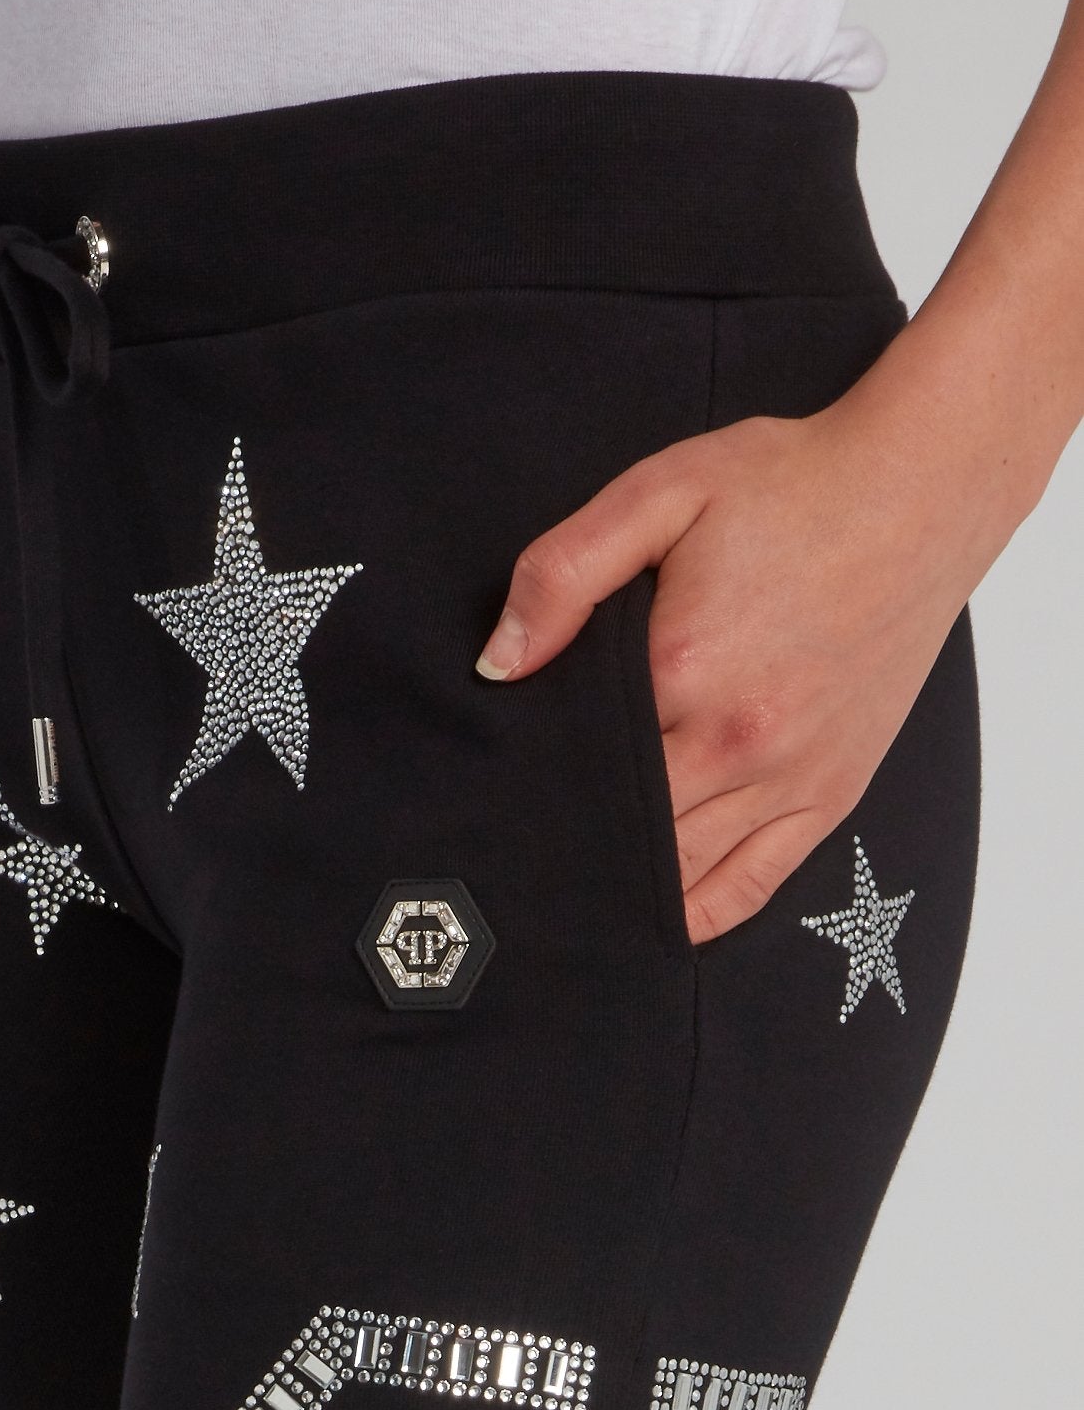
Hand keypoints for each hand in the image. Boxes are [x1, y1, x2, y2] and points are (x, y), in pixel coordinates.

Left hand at [475, 393, 1003, 945]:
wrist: (919, 492)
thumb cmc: (790, 488)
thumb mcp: (660, 495)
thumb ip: (563, 575)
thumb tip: (499, 663)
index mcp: (682, 673)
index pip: (576, 763)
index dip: (528, 784)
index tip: (490, 800)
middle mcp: (737, 744)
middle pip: (622, 831)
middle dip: (567, 843)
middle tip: (510, 859)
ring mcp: (791, 778)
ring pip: (681, 872)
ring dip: (623, 886)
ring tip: (565, 899)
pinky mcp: (832, 792)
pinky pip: (754, 884)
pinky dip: (700, 912)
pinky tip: (658, 921)